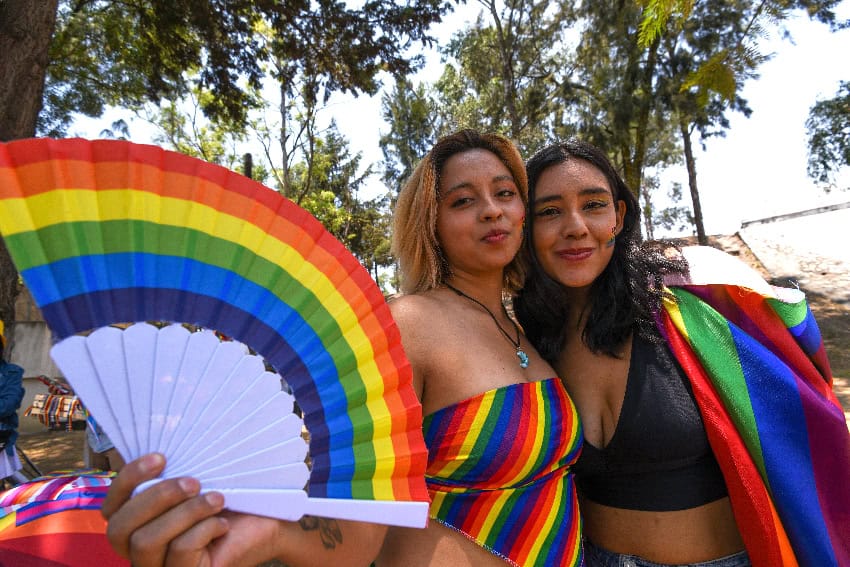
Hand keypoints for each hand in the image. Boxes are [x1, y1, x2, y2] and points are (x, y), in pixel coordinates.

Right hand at [102, 453, 281, 566]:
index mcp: (137, 524)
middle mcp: (140, 550)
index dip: (128, 479)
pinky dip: (203, 530)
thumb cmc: (227, 500)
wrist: (266, 525)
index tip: (161, 457)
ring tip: (216, 499)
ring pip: (146, 542)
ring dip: (185, 513)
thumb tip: (156, 448)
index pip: (110, 508)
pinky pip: (179, 553)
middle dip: (156, 498)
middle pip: (119, 529)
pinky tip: (222, 524)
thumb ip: (170, 473)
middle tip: (194, 482)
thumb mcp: (195, 482)